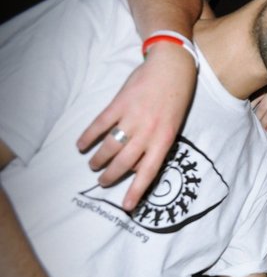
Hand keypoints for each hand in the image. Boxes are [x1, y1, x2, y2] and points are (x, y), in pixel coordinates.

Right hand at [76, 43, 196, 210]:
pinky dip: (88, 136)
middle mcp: (148, 132)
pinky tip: (81, 145)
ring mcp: (132, 117)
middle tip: (103, 182)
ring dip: (99, 159)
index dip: (137, 191)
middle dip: (111, 176)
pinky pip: (99, 124)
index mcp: (164, 140)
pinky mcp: (119, 103)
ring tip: (93, 165)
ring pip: (110, 146)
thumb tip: (139, 166)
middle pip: (124, 162)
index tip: (127, 207)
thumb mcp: (172, 127)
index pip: (149, 172)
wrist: (171, 70)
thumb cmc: (175, 101)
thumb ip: (157, 146)